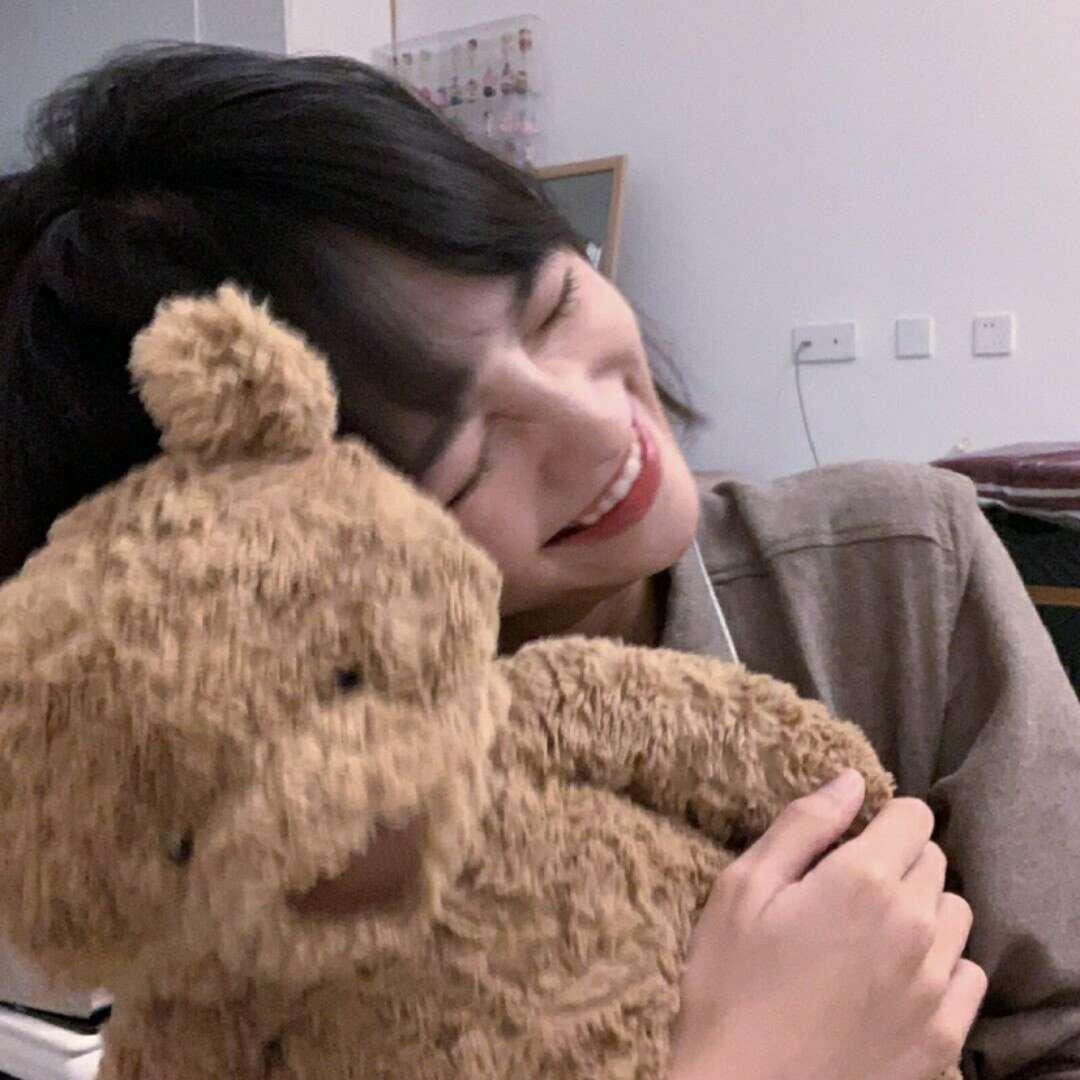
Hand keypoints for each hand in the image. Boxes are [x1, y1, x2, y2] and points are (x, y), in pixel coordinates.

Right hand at [669, 770, 985, 1079]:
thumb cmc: (731, 985)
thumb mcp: (742, 888)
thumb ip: (803, 825)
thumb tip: (852, 781)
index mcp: (863, 880)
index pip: (912, 815)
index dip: (880, 819)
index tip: (847, 843)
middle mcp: (914, 924)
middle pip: (933, 860)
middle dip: (896, 860)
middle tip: (845, 892)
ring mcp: (934, 985)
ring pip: (956, 914)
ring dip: (923, 910)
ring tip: (872, 936)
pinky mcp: (943, 1036)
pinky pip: (968, 976)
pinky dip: (941, 966)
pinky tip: (896, 980)